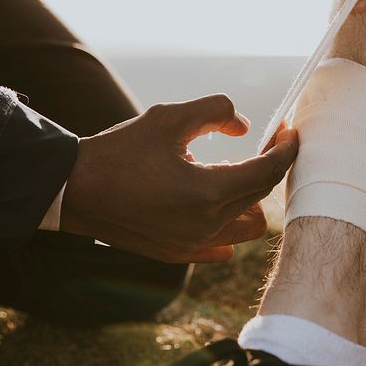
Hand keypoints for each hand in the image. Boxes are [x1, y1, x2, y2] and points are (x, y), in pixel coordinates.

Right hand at [60, 94, 297, 262]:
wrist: (75, 190)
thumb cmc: (120, 150)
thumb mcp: (168, 117)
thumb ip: (216, 111)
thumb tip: (245, 127)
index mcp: (208, 192)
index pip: (268, 172)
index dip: (286, 148)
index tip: (290, 130)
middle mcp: (207, 226)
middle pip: (261, 197)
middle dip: (270, 167)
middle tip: (267, 142)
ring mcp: (193, 245)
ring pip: (247, 226)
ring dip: (251, 199)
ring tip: (235, 172)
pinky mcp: (178, 254)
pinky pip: (222, 246)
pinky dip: (229, 224)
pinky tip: (217, 202)